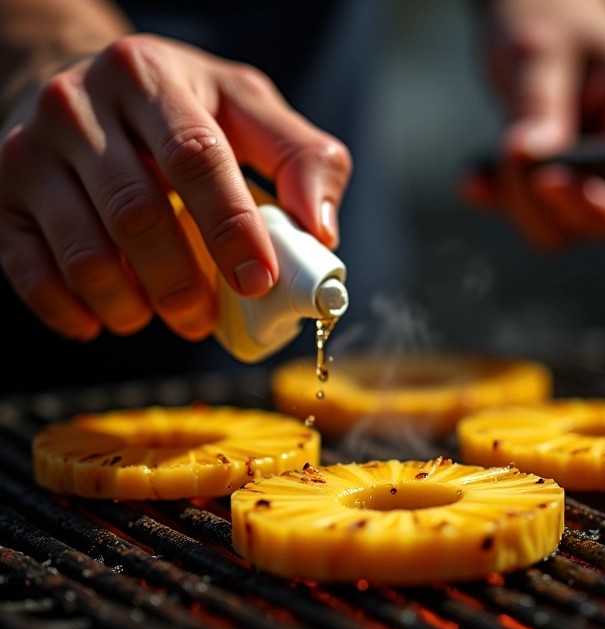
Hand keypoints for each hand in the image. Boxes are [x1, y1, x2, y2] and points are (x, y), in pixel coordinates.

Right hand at [0, 34, 351, 341]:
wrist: (76, 87)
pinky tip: (104, 320)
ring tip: (164, 318)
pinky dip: (70, 310)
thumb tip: (322, 230)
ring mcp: (30, 151)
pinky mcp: (3, 196)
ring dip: (132, 306)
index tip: (258, 282)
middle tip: (205, 321)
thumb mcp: (248, 110)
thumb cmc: (178, 109)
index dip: (231, 229)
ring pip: (83, 253)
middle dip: (182, 285)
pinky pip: (27, 270)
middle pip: (137, 215)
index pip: (196, 159)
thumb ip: (301, 159)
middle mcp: (80, 107)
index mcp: (152, 79)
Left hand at [460, 0, 604, 249]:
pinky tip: (475, 175)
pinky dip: (500, 200)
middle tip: (508, 154)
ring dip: (516, 203)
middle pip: (604, 227)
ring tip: (488, 161)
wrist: (532, 12)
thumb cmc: (546, 15)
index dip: (598, 212)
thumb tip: (532, 158)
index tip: (547, 181)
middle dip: (544, 205)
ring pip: (561, 230)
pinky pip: (533, 218)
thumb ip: (537, 104)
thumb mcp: (538, 49)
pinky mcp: (567, 187)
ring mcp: (604, 177)